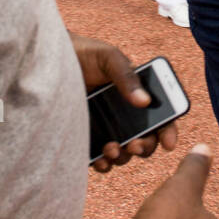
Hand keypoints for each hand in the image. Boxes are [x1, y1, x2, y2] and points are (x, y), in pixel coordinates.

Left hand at [70, 32, 177, 172]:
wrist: (49, 63)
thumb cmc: (84, 54)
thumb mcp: (108, 58)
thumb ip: (126, 76)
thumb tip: (145, 101)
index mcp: (138, 94)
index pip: (162, 116)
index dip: (169, 131)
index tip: (169, 143)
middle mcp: (127, 114)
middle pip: (146, 139)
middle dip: (145, 147)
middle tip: (134, 145)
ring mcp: (107, 128)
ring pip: (125, 153)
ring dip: (123, 157)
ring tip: (111, 149)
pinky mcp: (88, 138)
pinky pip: (101, 158)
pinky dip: (104, 164)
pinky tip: (100, 160)